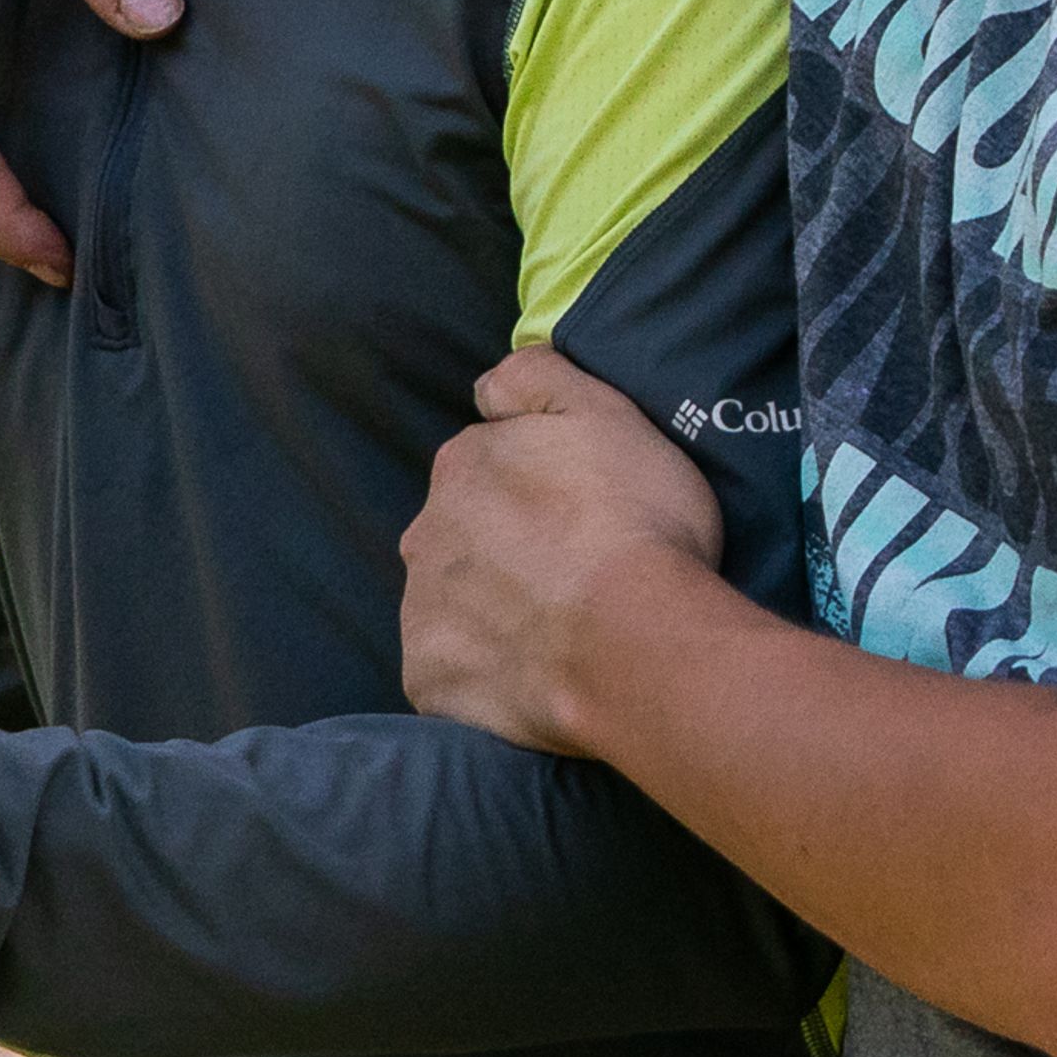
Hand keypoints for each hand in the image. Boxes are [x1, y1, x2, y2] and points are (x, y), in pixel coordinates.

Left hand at [400, 347, 726, 754]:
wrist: (635, 645)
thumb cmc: (635, 523)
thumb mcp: (605, 412)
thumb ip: (536, 377)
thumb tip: (487, 388)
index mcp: (462, 465)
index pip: (491, 468)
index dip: (540, 492)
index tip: (584, 517)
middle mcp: (424, 532)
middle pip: (464, 535)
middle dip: (507, 551)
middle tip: (575, 578)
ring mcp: (421, 610)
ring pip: (456, 603)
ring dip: (494, 612)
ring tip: (563, 633)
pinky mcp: (428, 679)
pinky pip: (454, 672)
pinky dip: (487, 674)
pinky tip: (537, 678)